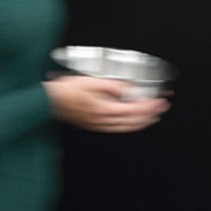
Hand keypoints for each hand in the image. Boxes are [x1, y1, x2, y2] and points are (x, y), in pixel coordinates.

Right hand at [43, 75, 169, 132]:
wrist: (50, 101)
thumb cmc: (66, 91)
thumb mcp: (91, 81)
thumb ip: (113, 86)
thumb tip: (128, 89)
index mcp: (105, 109)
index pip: (135, 110)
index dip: (150, 106)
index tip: (159, 100)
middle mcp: (103, 120)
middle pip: (133, 122)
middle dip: (151, 114)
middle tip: (161, 107)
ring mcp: (99, 124)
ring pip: (126, 128)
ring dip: (142, 122)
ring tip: (152, 116)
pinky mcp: (94, 125)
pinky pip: (117, 129)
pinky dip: (129, 125)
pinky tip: (131, 122)